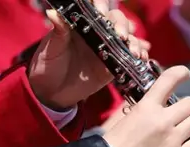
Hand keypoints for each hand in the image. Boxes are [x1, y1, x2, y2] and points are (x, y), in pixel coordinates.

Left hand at [28, 3, 149, 109]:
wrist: (52, 94)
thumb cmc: (47, 66)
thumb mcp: (51, 48)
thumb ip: (57, 32)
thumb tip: (53, 13)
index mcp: (80, 23)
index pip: (95, 6)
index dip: (101, 4)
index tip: (101, 11)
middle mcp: (96, 32)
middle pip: (116, 19)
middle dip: (122, 24)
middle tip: (120, 35)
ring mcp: (107, 48)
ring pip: (127, 37)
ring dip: (134, 41)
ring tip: (134, 51)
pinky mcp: (113, 65)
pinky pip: (130, 57)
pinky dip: (139, 55)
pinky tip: (141, 58)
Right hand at [103, 66, 189, 146]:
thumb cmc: (115, 145)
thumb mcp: (126, 117)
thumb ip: (145, 105)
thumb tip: (158, 97)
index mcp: (146, 107)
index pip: (169, 79)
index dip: (181, 73)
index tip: (185, 74)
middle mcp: (162, 120)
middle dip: (188, 106)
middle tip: (183, 113)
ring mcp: (173, 139)